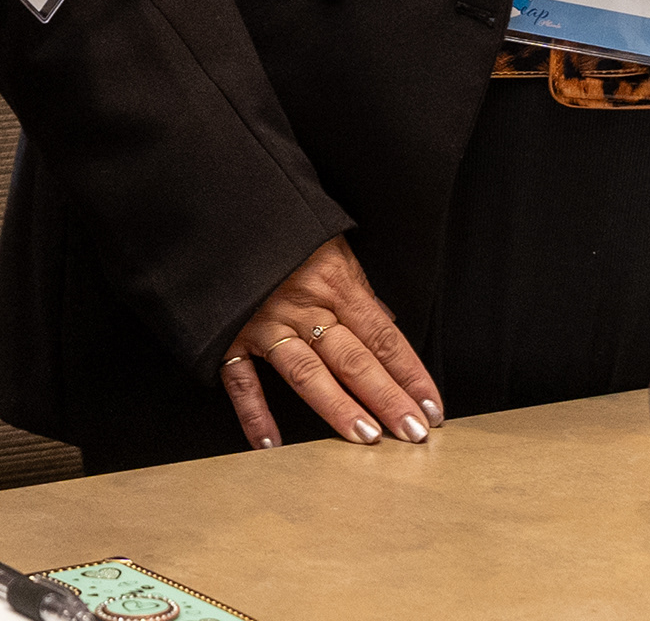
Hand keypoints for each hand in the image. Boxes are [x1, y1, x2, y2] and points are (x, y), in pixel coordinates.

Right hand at [218, 237, 440, 449]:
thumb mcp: (328, 241)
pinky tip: (271, 446)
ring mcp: (264, 322)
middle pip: (353, 359)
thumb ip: (356, 287)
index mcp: (334, 280)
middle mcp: (302, 305)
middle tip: (414, 433)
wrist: (217, 204)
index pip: (382, 337)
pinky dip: (254, 414)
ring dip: (339, 408)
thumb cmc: (281, 222)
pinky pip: (242, 380)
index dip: (411, 374)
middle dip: (388, 398)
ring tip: (367, 438)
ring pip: (307, 373)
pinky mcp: (227, 335)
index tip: (433, 407)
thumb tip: (386, 321)